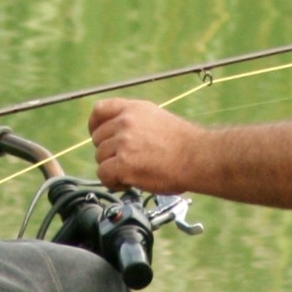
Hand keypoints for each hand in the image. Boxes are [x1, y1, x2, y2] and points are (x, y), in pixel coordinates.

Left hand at [88, 98, 202, 192]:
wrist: (197, 157)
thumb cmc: (183, 143)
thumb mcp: (156, 118)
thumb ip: (134, 121)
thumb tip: (116, 134)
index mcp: (134, 109)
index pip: (100, 110)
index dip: (94, 125)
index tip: (98, 135)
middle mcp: (126, 122)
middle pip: (98, 139)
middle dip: (109, 152)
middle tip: (126, 161)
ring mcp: (123, 142)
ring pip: (100, 158)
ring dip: (112, 168)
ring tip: (131, 172)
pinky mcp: (123, 163)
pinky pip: (104, 174)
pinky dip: (112, 182)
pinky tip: (127, 183)